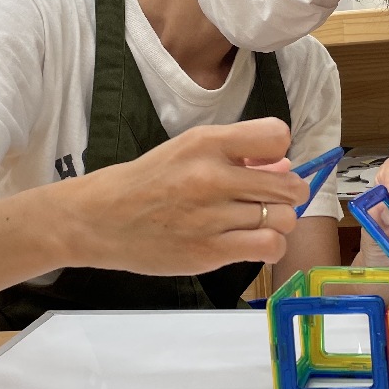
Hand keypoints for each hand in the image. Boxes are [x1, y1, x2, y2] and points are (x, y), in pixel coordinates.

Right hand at [67, 117, 309, 275]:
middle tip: (269, 197)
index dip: (279, 151)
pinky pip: (269, 247)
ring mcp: (212, 217)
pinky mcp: (209, 252)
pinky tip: (253, 241)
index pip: (276, 136)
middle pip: (288, 185)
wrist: (100, 219)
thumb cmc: (148, 181)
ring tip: (257, 220)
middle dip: (289, 192)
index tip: (265, 163)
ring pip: (283, 219)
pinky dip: (270, 246)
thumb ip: (237, 155)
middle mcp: (212, 177)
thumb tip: (285, 166)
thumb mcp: (188, 150)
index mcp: (206, 142)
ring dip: (277, 221)